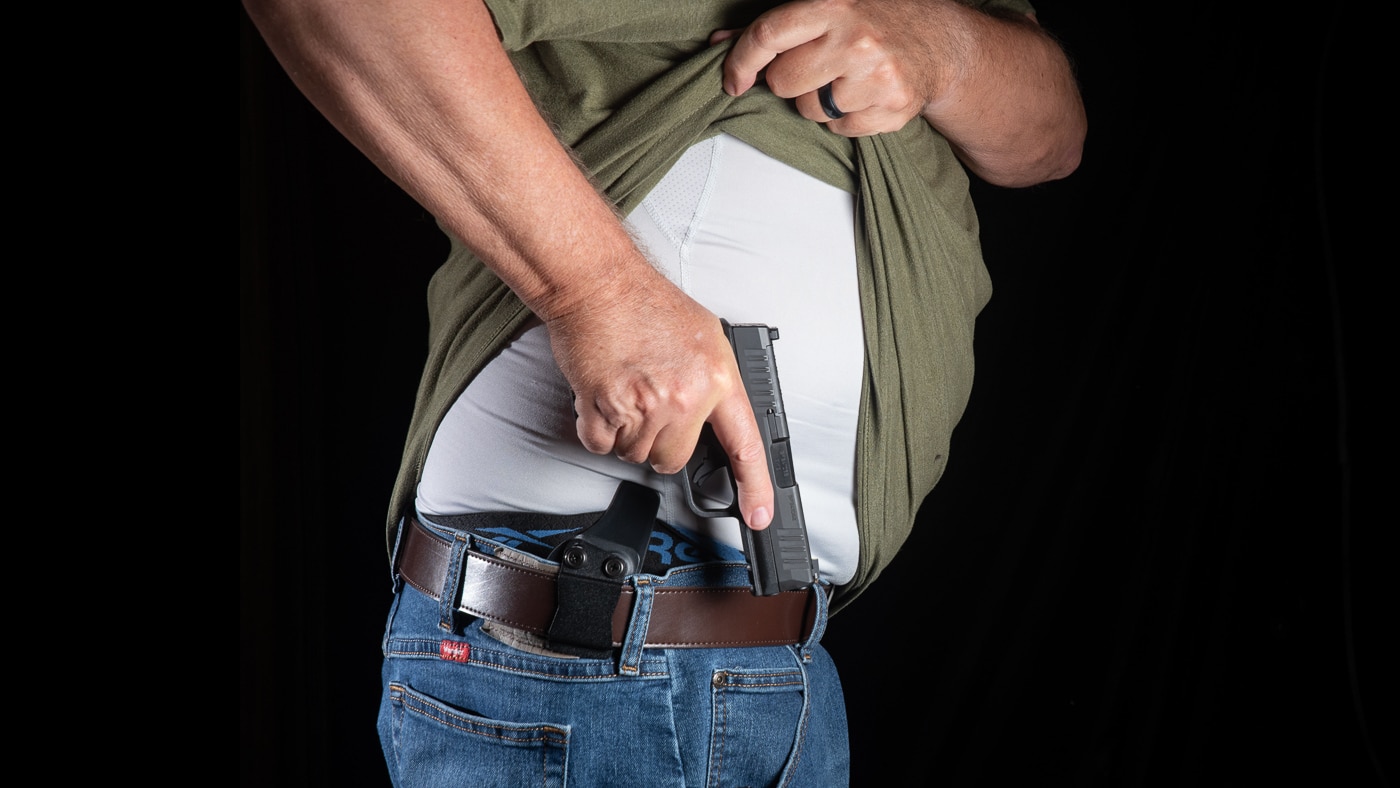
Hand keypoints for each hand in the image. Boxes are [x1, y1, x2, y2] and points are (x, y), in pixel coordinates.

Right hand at [545, 273, 775, 528]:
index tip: (758, 515)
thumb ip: (713, 382)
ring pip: (635, 453)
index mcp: (716, 378)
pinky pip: (601, 445)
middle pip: (673, 459)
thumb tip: (715, 418)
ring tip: (626, 388)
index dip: (754, 486)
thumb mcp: (705, 336)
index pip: (744, 444)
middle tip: (650, 402)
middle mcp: (684, 397)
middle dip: (660, 440)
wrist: (598, 283)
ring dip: (626, 432)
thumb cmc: (645, 302)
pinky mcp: (606, 409)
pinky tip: (604, 394)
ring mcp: (644, 406)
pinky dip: (597, 428)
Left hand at [714, 0, 1084, 183]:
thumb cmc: (873, 21)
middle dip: (793, 81)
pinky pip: (839, 130)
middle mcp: (854, 37)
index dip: (741, 63)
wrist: (941, 43)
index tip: (733, 82)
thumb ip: (774, 28)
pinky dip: (846, 119)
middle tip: (819, 67)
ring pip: (809, 111)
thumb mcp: (826, 8)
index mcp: (832, 4)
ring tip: (847, 79)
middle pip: (783, 83)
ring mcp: (876, 75)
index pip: (768, 36)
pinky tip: (864, 95)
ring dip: (819, 102)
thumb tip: (719, 44)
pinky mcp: (893, 107)